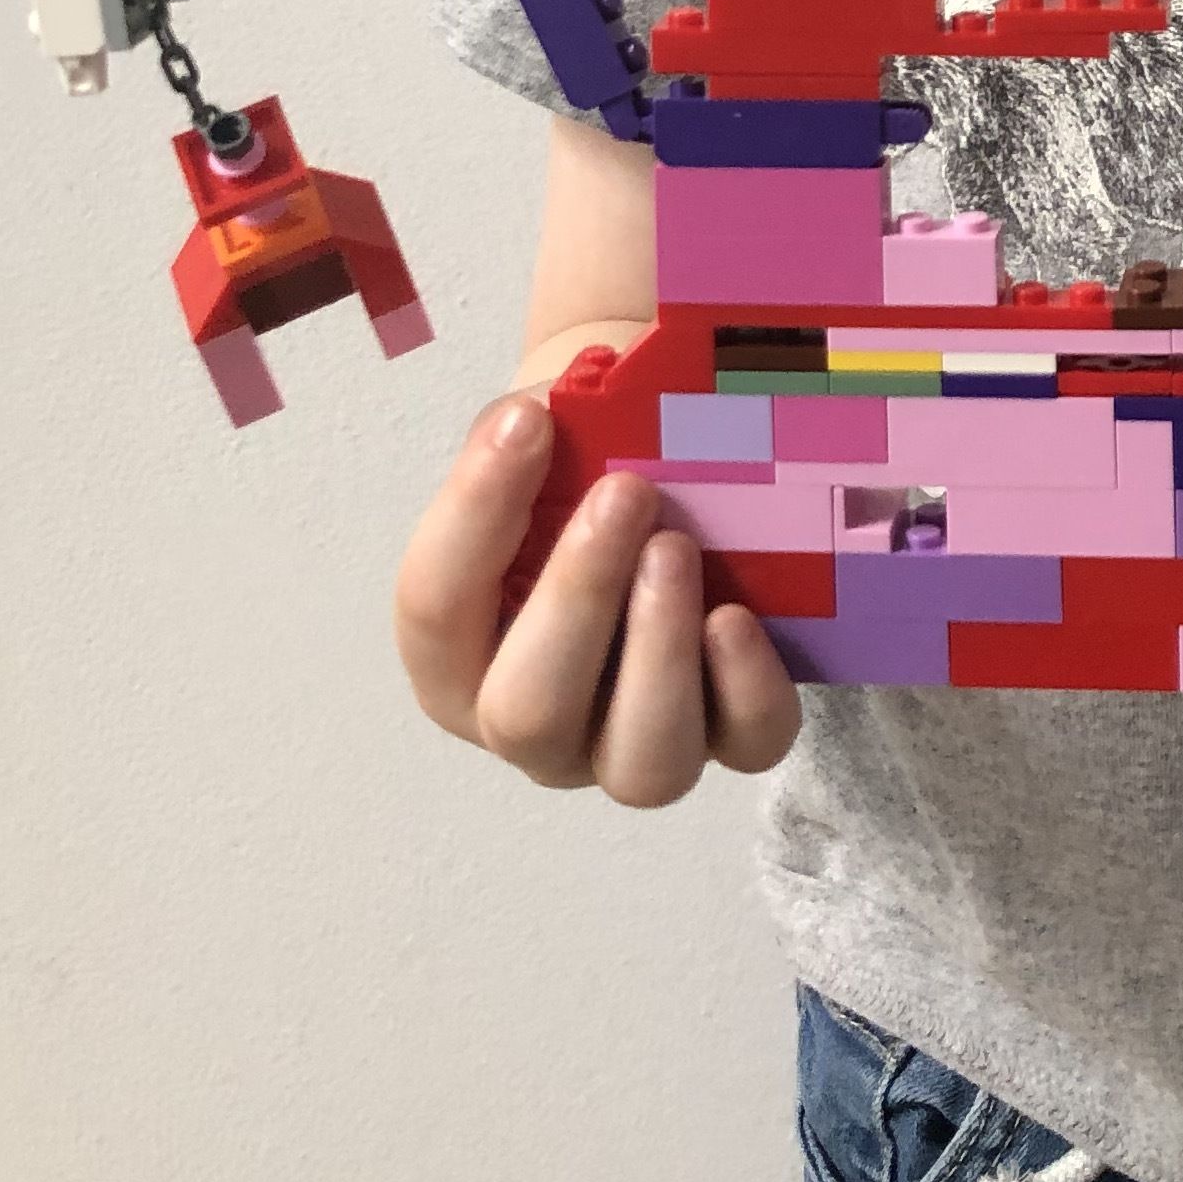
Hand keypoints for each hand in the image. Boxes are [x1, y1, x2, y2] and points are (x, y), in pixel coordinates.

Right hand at [393, 392, 801, 804]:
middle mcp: (535, 725)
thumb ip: (524, 431)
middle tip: (625, 492)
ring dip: (658, 651)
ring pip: (639, 765)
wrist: (657, 492)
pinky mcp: (728, 737)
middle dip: (578, 596)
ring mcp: (631, 747)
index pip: (435, 610)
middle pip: (528, 712)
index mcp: (458, 655)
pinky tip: (737, 615)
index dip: (474, 513)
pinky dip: (747, 686)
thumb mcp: (538, 444)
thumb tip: (540, 416)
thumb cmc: (574, 475)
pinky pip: (746, 746)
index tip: (527, 424)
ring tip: (676, 548)